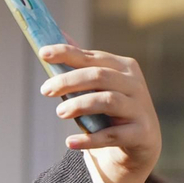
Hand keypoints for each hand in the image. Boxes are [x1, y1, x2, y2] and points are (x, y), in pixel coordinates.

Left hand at [38, 44, 160, 182]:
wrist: (140, 144)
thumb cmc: (112, 111)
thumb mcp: (98, 87)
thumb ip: (81, 66)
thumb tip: (55, 38)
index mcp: (123, 68)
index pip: (92, 57)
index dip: (67, 53)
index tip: (42, 53)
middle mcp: (134, 84)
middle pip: (99, 76)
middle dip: (69, 81)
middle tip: (45, 90)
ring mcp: (139, 108)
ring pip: (108, 101)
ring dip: (80, 105)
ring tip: (60, 112)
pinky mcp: (140, 133)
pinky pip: (113, 135)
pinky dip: (89, 139)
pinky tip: (70, 142)